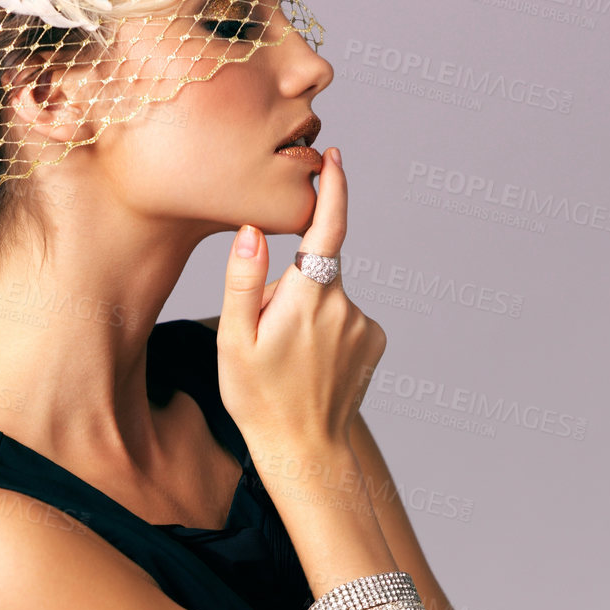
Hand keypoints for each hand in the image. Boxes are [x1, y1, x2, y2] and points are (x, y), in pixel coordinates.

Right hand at [216, 147, 387, 454]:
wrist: (305, 451)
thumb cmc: (259, 400)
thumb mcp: (234, 341)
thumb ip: (243, 281)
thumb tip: (253, 231)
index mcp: (308, 299)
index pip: (327, 227)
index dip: (333, 188)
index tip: (333, 158)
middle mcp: (345, 305)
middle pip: (313, 271)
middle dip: (288, 289)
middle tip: (265, 337)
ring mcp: (364, 324)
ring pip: (328, 297)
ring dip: (306, 314)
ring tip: (288, 360)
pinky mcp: (375, 341)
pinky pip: (344, 318)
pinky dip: (326, 330)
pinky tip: (311, 365)